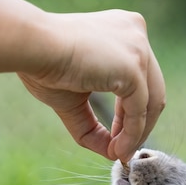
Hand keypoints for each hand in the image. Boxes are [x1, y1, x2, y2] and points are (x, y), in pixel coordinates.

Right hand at [18, 10, 165, 161]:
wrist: (31, 46)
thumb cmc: (43, 65)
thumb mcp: (75, 98)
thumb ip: (93, 124)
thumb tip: (111, 153)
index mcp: (123, 31)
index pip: (140, 78)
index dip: (130, 113)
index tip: (115, 136)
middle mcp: (137, 33)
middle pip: (153, 90)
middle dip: (139, 125)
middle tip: (121, 150)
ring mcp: (138, 48)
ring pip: (152, 102)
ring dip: (136, 134)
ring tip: (118, 153)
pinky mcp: (134, 67)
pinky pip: (139, 110)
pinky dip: (131, 135)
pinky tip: (115, 150)